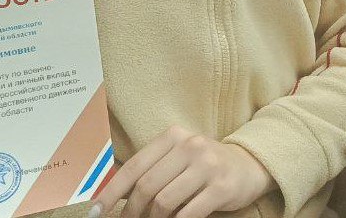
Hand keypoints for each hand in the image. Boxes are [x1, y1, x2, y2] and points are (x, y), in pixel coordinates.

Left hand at [90, 126, 275, 217]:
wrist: (249, 166)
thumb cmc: (204, 166)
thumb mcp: (178, 159)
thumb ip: (152, 171)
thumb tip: (116, 199)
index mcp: (173, 136)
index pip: (134, 166)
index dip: (111, 192)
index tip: (96, 212)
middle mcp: (190, 146)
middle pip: (147, 186)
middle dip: (132, 212)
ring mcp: (207, 165)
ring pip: (164, 202)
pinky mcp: (221, 186)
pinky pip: (188, 214)